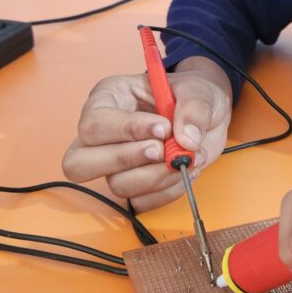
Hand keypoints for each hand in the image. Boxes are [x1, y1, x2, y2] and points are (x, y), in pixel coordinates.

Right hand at [62, 57, 231, 211]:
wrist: (211, 117)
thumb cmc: (193, 96)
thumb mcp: (197, 90)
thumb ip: (194, 109)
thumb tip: (186, 139)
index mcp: (108, 99)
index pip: (94, 124)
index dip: (127, 130)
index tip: (163, 128)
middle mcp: (105, 134)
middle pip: (81, 162)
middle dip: (125, 159)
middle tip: (163, 151)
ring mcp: (117, 164)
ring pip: (116, 185)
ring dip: (155, 177)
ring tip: (187, 158)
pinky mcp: (137, 186)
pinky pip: (141, 202)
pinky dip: (168, 192)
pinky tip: (188, 172)